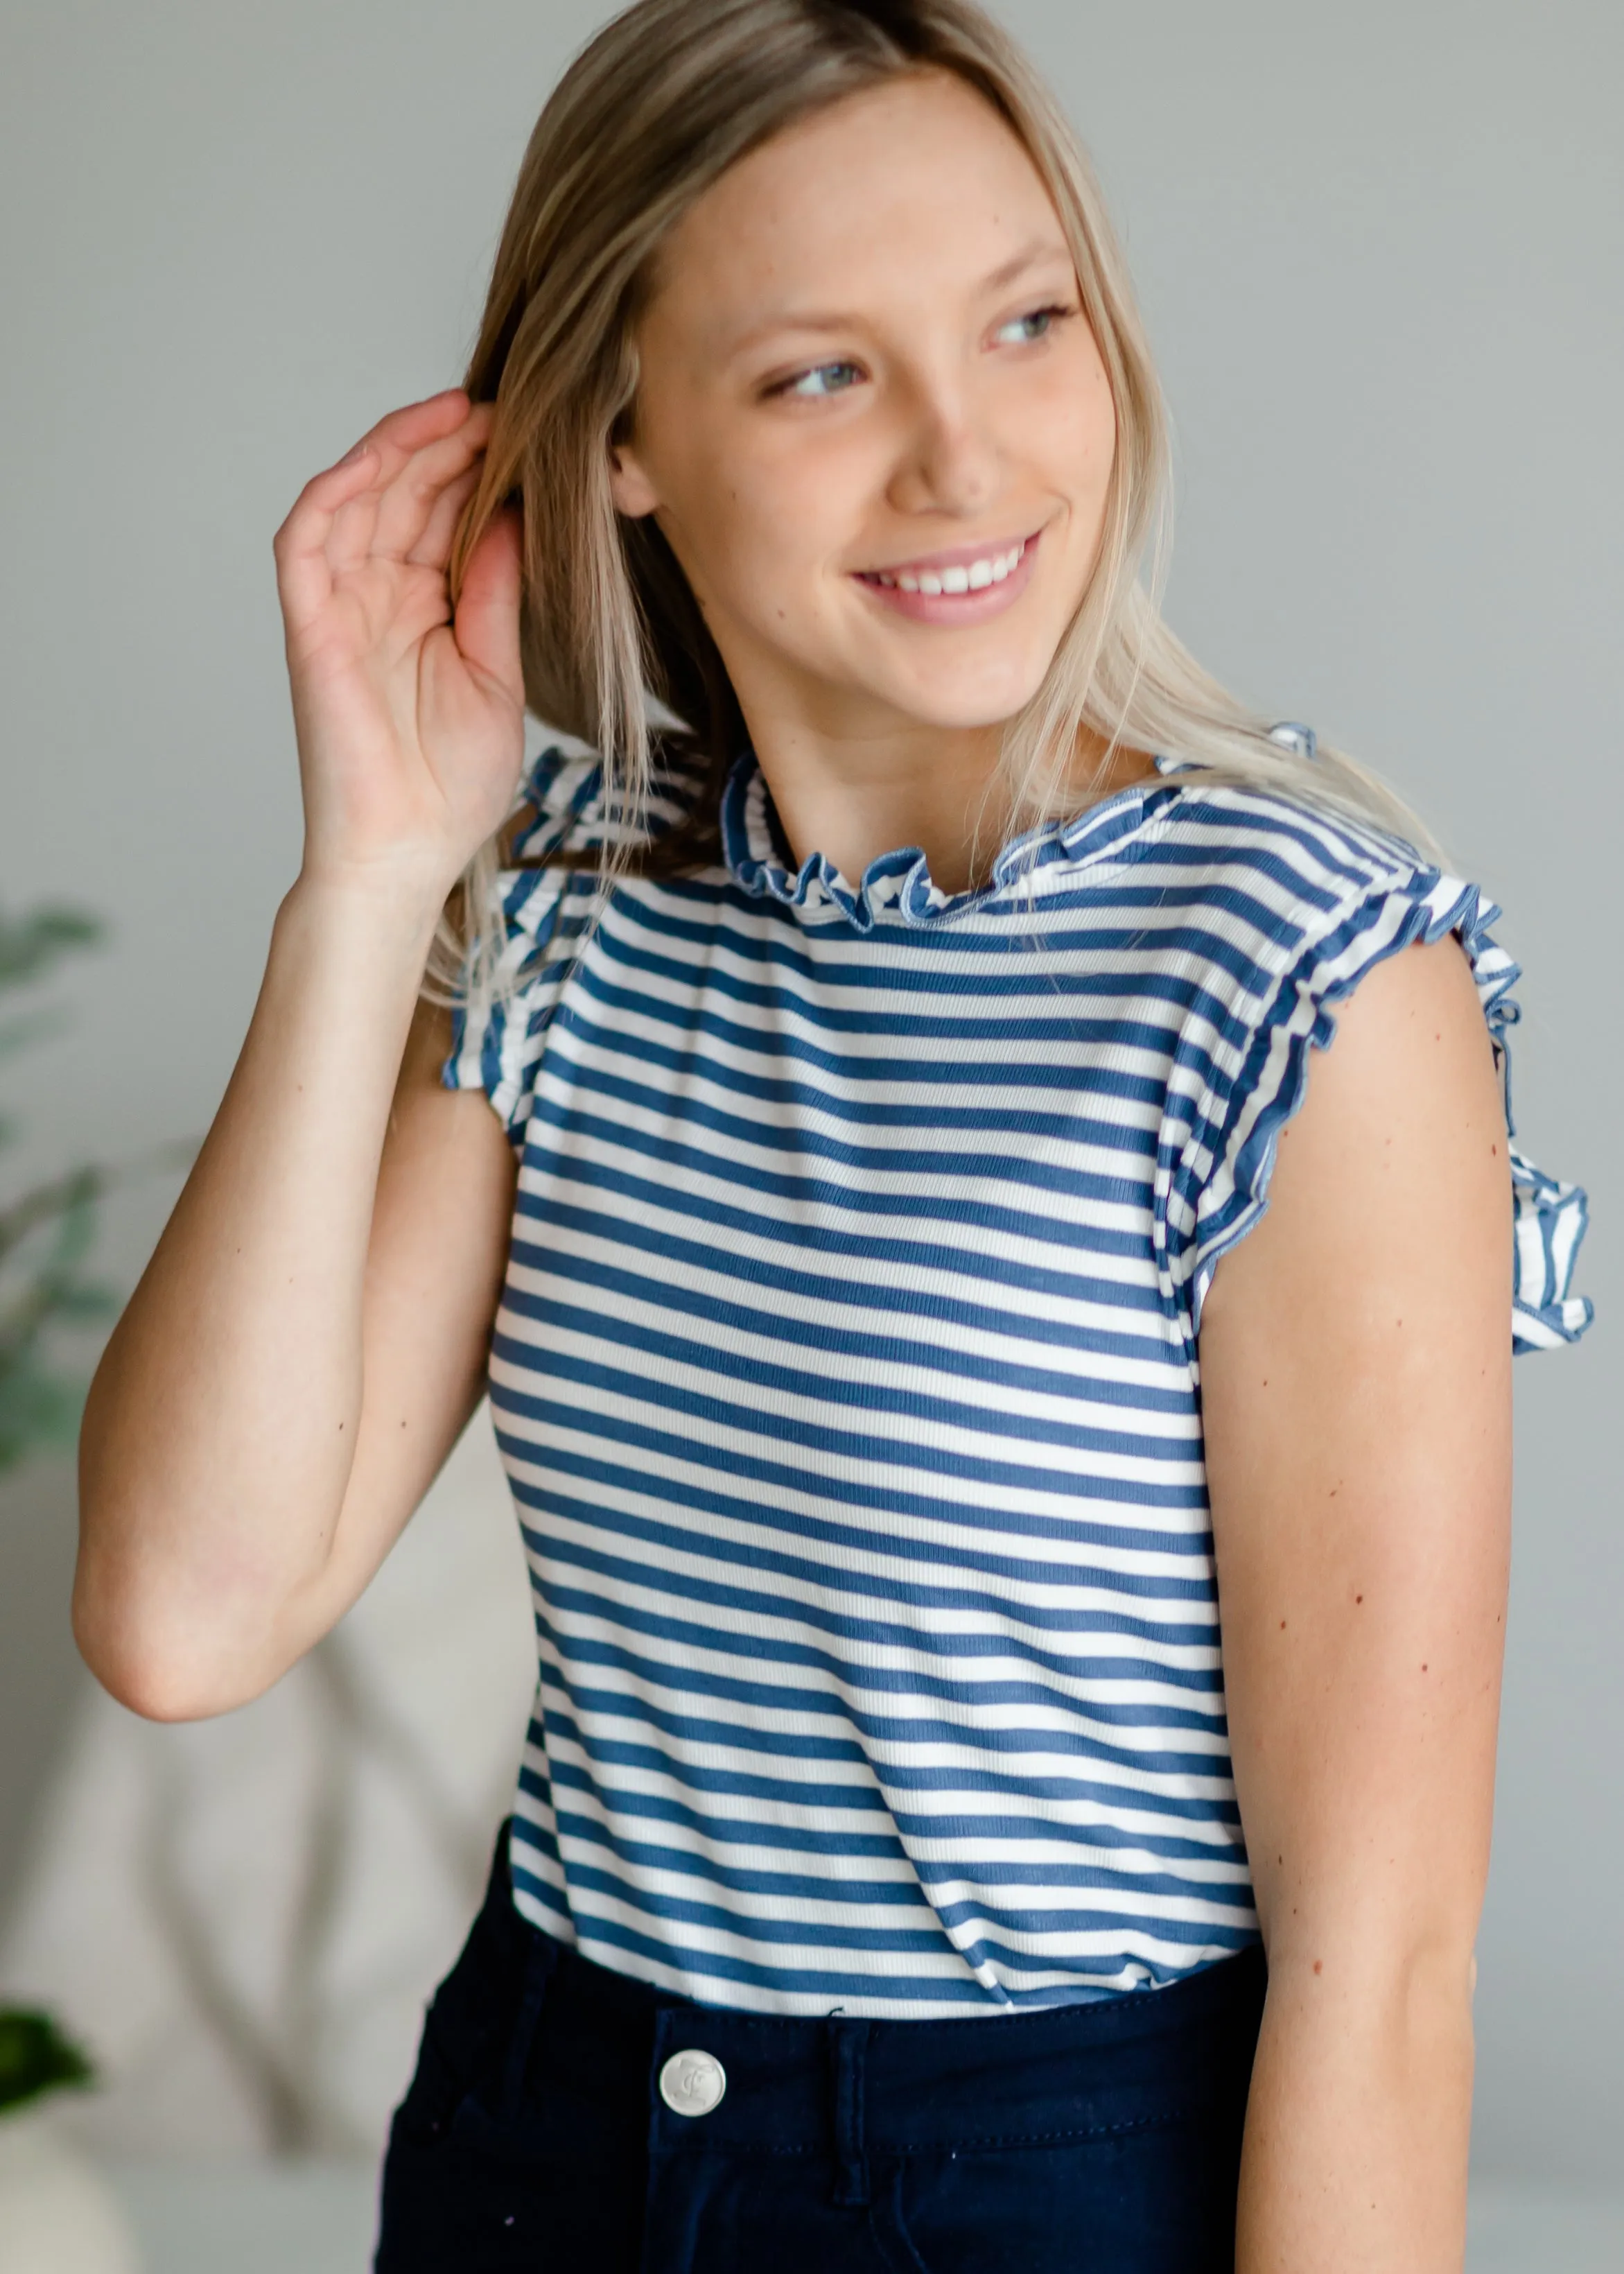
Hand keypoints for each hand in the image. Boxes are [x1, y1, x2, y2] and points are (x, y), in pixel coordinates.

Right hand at [274, 389, 525, 899]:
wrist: (407, 853)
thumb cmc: (451, 788)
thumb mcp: (496, 674)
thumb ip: (494, 593)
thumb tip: (513, 515)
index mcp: (425, 610)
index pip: (442, 517)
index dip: (475, 469)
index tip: (526, 435)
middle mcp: (378, 599)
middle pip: (402, 495)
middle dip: (447, 445)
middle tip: (501, 409)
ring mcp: (340, 608)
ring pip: (356, 499)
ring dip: (399, 450)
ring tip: (457, 414)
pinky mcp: (308, 625)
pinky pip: (307, 538)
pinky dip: (338, 490)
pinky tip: (383, 457)